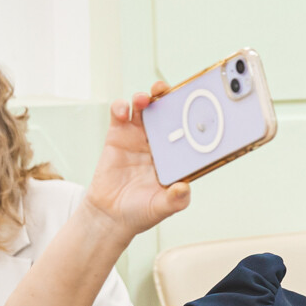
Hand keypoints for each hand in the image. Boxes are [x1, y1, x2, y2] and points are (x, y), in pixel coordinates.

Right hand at [82, 87, 192, 236]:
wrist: (110, 216)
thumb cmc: (141, 212)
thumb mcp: (162, 208)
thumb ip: (175, 200)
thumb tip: (184, 188)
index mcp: (175, 156)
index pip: (187, 131)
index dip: (191, 116)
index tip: (195, 105)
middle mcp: (159, 143)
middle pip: (166, 112)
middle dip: (169, 97)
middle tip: (168, 90)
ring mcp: (138, 138)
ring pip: (144, 109)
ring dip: (145, 98)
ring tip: (144, 98)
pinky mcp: (117, 137)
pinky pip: (120, 116)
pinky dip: (120, 108)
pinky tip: (122, 111)